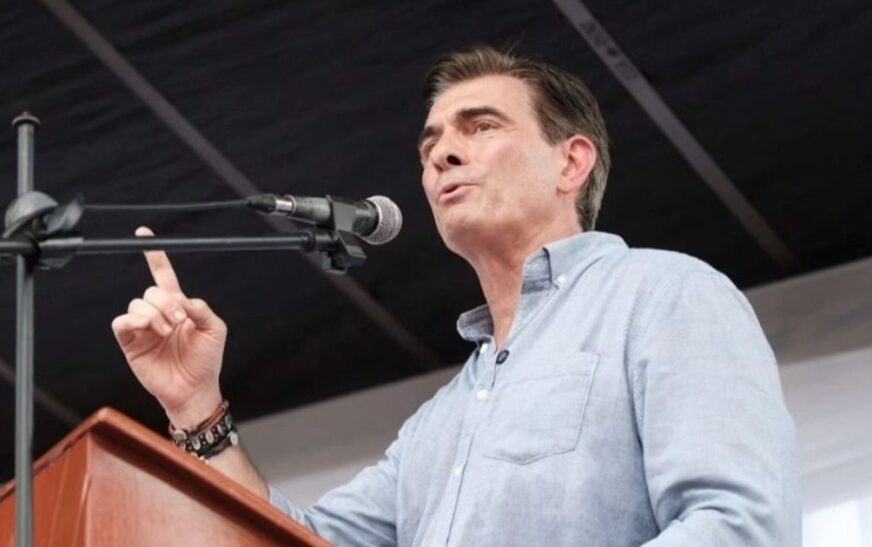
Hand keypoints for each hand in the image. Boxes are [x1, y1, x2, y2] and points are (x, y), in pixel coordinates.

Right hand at [111, 227, 227, 428]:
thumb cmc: (206, 361)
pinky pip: (121, 322)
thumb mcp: (215, 330)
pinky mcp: (130, 343)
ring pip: (137, 304)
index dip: (155, 256)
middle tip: (180, 321)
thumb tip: (182, 298)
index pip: (163, 276)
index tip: (144, 234)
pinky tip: (148, 328)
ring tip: (168, 331)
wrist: (195, 389)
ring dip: (155, 314)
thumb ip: (201, 309)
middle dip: (167, 303)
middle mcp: (158, 314)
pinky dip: (133, 320)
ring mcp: (143, 328)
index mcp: (178, 307)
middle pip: (151, 291)